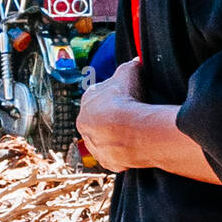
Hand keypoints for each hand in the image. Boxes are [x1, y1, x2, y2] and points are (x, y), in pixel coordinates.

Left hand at [76, 58, 146, 172]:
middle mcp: (85, 124)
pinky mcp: (106, 160)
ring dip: (116, 136)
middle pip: (98, 119)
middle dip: (112, 117)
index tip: (124, 96)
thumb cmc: (127, 99)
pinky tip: (135, 145)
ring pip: (104, 139)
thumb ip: (130, 65)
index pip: (97, 95)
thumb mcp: (129, 72)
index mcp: (87, 101)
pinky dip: (123, 152)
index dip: (112, 95)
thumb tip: (136, 61)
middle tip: (130, 115)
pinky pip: (114, 155)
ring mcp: (94, 144)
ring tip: (134, 131)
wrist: (132, 130)